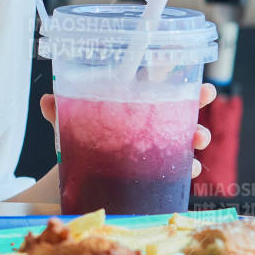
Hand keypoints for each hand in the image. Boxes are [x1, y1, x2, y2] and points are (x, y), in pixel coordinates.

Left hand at [39, 81, 216, 179]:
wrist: (76, 181)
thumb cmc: (80, 144)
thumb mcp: (70, 126)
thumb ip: (60, 114)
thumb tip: (48, 101)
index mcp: (131, 106)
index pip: (158, 86)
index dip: (178, 77)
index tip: (193, 73)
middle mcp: (148, 125)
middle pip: (180, 107)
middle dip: (197, 100)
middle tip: (207, 94)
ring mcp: (156, 149)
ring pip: (184, 138)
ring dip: (197, 135)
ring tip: (199, 138)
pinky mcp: (156, 174)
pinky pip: (178, 170)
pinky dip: (186, 169)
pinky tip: (190, 169)